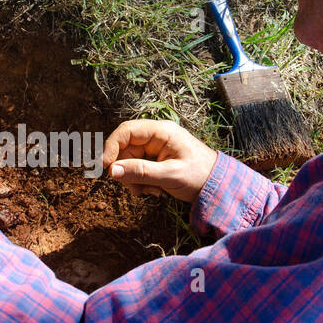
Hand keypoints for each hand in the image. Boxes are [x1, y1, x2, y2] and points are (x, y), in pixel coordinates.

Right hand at [100, 119, 218, 202]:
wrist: (218, 186)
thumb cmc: (200, 175)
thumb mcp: (170, 175)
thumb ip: (141, 172)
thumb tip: (113, 171)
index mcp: (162, 132)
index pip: (127, 131)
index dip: (111, 147)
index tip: (105, 167)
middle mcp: (156, 137)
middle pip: (125, 150)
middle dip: (126, 171)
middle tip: (136, 189)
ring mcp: (155, 149)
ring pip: (129, 163)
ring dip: (134, 180)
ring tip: (151, 191)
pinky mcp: (156, 161)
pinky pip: (138, 170)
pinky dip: (142, 183)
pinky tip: (156, 191)